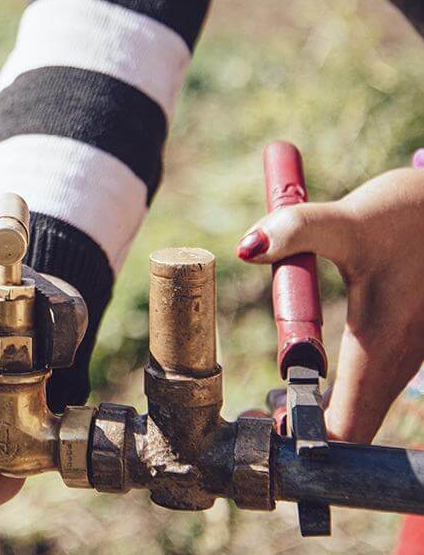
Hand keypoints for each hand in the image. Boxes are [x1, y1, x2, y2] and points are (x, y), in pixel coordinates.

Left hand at [237, 166, 423, 442]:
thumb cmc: (408, 217)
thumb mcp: (349, 220)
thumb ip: (297, 230)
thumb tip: (247, 247)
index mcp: (382, 348)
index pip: (344, 428)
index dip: (302, 438)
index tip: (262, 424)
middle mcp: (401, 360)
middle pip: (353, 424)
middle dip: (305, 426)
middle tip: (261, 409)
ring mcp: (409, 353)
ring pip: (365, 402)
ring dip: (324, 405)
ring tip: (278, 395)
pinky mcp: (409, 340)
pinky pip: (375, 379)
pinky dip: (345, 386)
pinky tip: (312, 368)